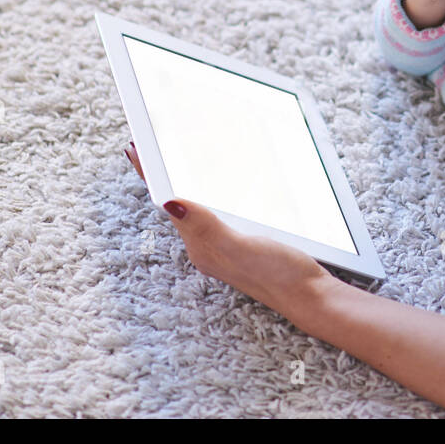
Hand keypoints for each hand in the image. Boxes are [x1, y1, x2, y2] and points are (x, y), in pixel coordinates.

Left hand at [124, 142, 333, 314]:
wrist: (310, 296)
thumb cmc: (279, 274)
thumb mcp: (240, 246)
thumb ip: (207, 227)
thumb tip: (171, 202)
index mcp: (200, 245)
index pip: (167, 204)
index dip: (150, 174)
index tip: (134, 146)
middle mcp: (206, 246)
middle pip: (175, 204)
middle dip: (158, 175)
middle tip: (143, 147)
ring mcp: (223, 245)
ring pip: (192, 209)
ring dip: (178, 184)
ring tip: (165, 163)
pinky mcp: (242, 242)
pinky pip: (212, 214)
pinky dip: (203, 194)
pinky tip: (210, 189)